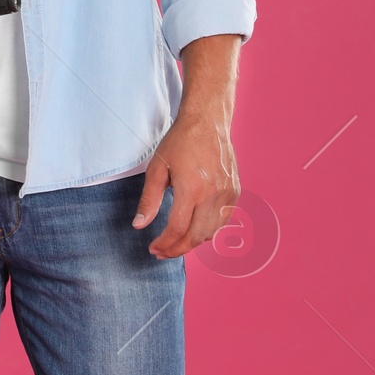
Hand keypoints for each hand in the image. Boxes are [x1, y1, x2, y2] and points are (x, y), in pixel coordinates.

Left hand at [131, 33, 241, 258]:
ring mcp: (227, 193)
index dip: (164, 244)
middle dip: (177, 250)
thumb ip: (149, 200)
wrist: (207, 122)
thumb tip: (139, 226)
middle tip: (162, 252)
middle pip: (196, 236)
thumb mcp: (157, 169)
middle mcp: (213, 194)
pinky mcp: (235, 191)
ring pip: (211, 232)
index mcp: (191, 189)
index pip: (178, 230)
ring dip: (192, 242)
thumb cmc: (179, 142)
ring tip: (175, 242)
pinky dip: (209, 230)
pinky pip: (223, 220)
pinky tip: (194, 229)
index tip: (153, 249)